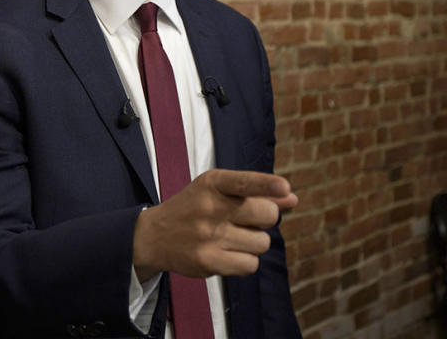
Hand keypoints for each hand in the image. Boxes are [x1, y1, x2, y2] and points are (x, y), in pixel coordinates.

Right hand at [132, 169, 297, 281]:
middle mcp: (210, 207)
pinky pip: (251, 265)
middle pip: (267, 214)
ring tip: (233, 237)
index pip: (244, 181)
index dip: (267, 185)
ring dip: (255, 242)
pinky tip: (228, 253)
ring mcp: (208, 236)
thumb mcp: (218, 191)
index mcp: (212, 183)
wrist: (154, 236)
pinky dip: (246, 261)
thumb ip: (256, 193)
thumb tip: (292, 199)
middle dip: (265, 218)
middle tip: (245, 220)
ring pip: (262, 242)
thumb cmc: (194, 208)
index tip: (284, 187)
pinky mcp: (208, 261)